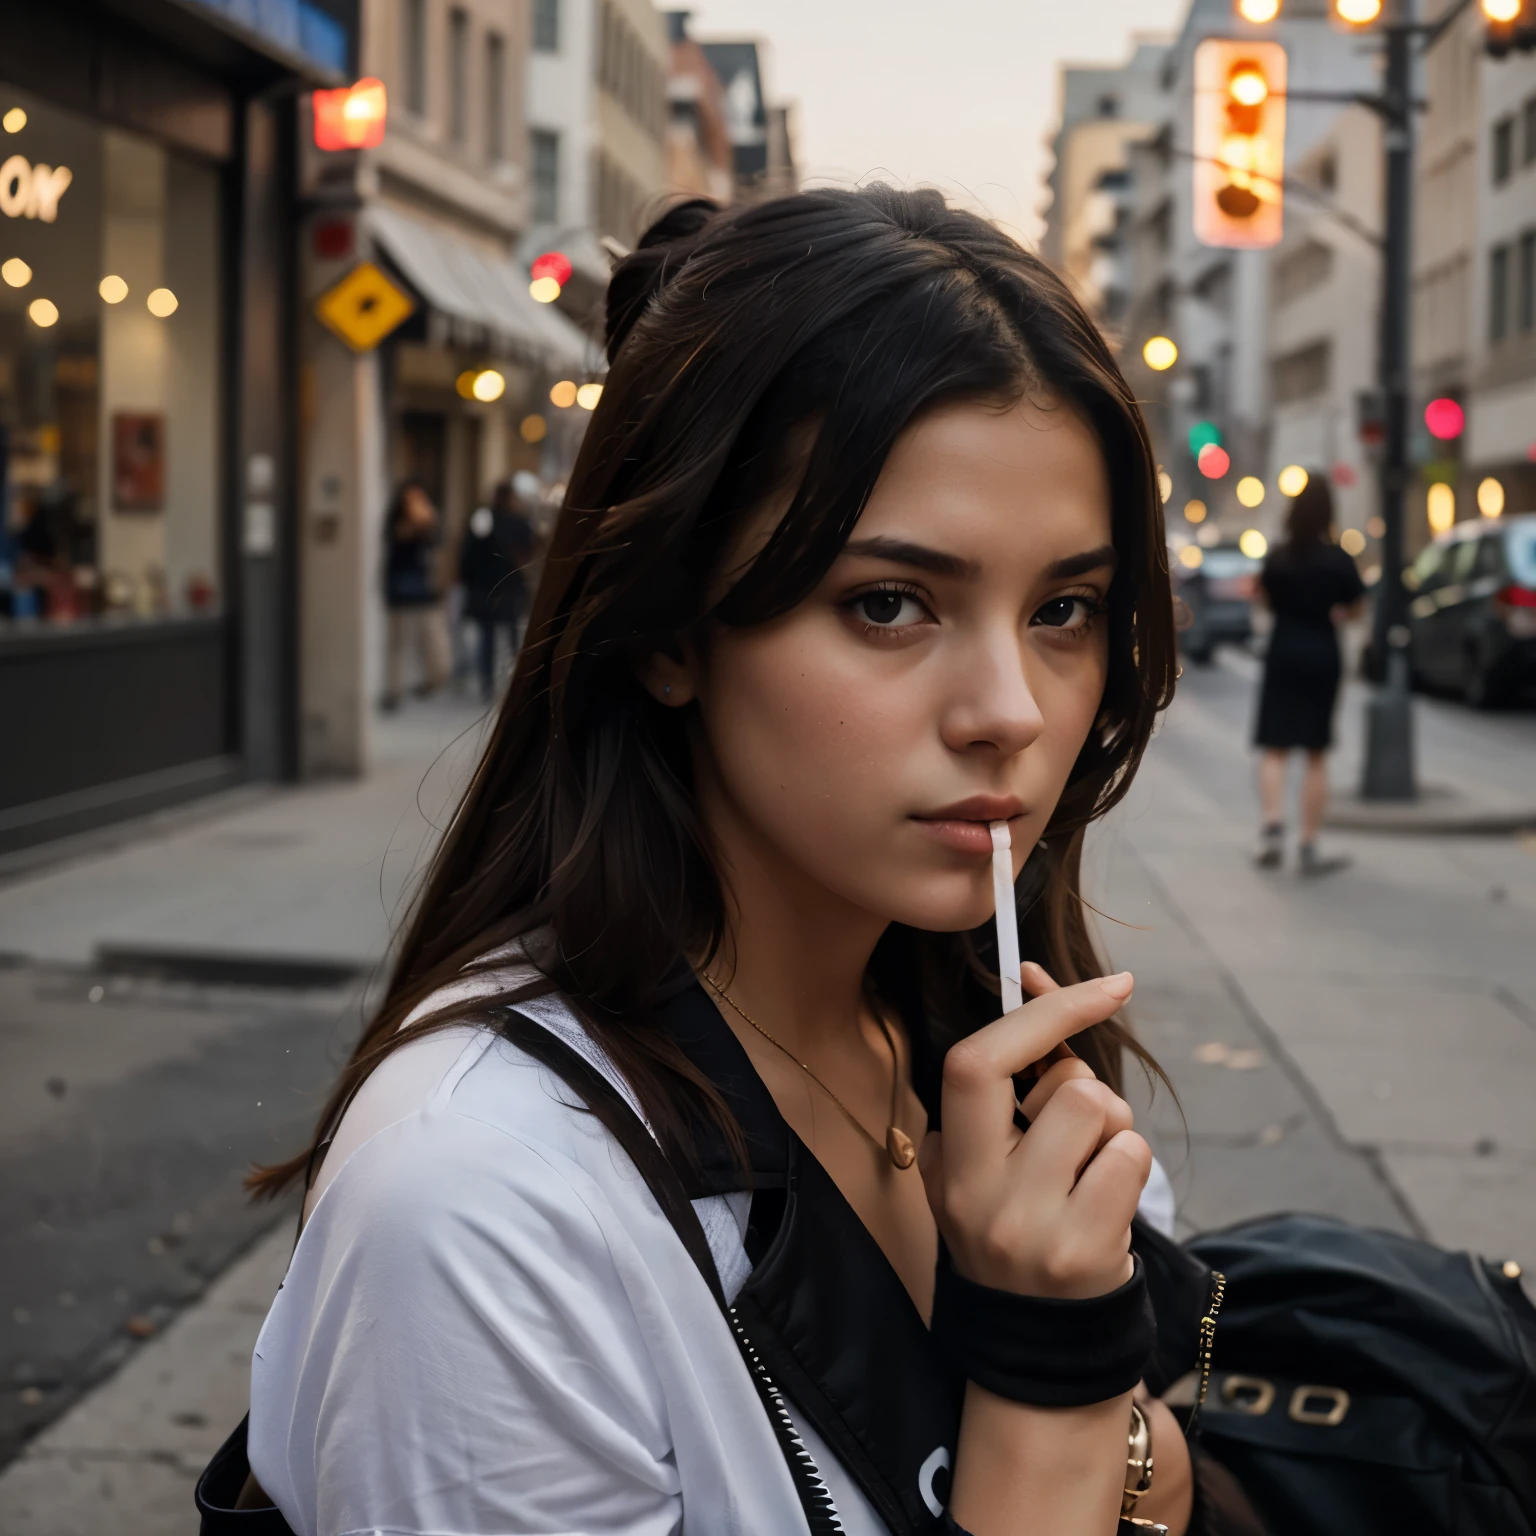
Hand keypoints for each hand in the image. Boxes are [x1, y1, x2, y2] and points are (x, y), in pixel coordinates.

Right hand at [920, 964, 1150, 1299]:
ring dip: (1112, 1131)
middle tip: (1070, 1131)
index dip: (1040, 1013)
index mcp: (947, 1163)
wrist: (1036, 1347)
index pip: (977, 1062)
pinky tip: (1105, 1204)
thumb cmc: (1016, 1226)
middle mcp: (981, 1195)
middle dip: (1083, 1090)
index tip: (1102, 985)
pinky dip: (1129, 1165)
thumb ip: (1001, 1083)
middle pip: (1066, 1086)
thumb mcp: (981, 1162)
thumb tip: (1033, 977)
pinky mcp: (1085, 1254)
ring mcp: (1033, 1228)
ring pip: (1104, 1114)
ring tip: (1088, 1172)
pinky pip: (1132, 1157)